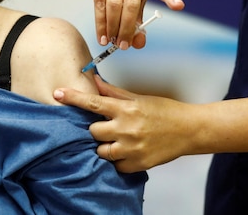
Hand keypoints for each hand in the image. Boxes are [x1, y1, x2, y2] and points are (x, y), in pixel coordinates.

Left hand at [53, 75, 194, 172]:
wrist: (189, 130)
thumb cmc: (165, 112)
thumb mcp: (140, 99)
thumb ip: (115, 93)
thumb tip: (95, 82)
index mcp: (127, 109)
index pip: (93, 103)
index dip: (73, 98)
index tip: (58, 94)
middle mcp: (127, 129)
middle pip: (92, 131)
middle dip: (96, 129)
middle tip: (108, 127)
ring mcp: (132, 148)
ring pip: (101, 151)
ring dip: (105, 146)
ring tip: (118, 140)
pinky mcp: (137, 164)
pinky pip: (115, 165)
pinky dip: (118, 159)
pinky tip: (128, 151)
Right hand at [87, 0, 183, 49]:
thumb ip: (140, 19)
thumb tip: (137, 43)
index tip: (179, 5)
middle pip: (131, 5)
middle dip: (126, 29)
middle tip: (124, 45)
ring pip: (113, 5)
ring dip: (112, 27)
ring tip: (112, 42)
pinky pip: (99, 3)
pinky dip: (100, 22)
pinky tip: (102, 35)